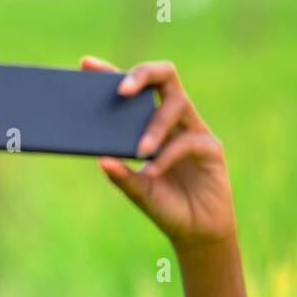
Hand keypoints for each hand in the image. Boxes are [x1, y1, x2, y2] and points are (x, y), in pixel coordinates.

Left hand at [80, 55, 235, 248]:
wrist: (195, 232)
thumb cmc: (166, 206)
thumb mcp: (138, 192)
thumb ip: (121, 176)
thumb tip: (101, 159)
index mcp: (152, 124)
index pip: (134, 88)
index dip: (112, 72)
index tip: (86, 64)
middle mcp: (174, 120)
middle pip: (164, 76)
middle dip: (142, 74)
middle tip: (121, 90)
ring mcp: (194, 131)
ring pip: (177, 103)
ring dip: (155, 125)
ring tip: (140, 150)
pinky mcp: (211, 148)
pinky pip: (189, 141)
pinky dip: (168, 155)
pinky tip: (154, 170)